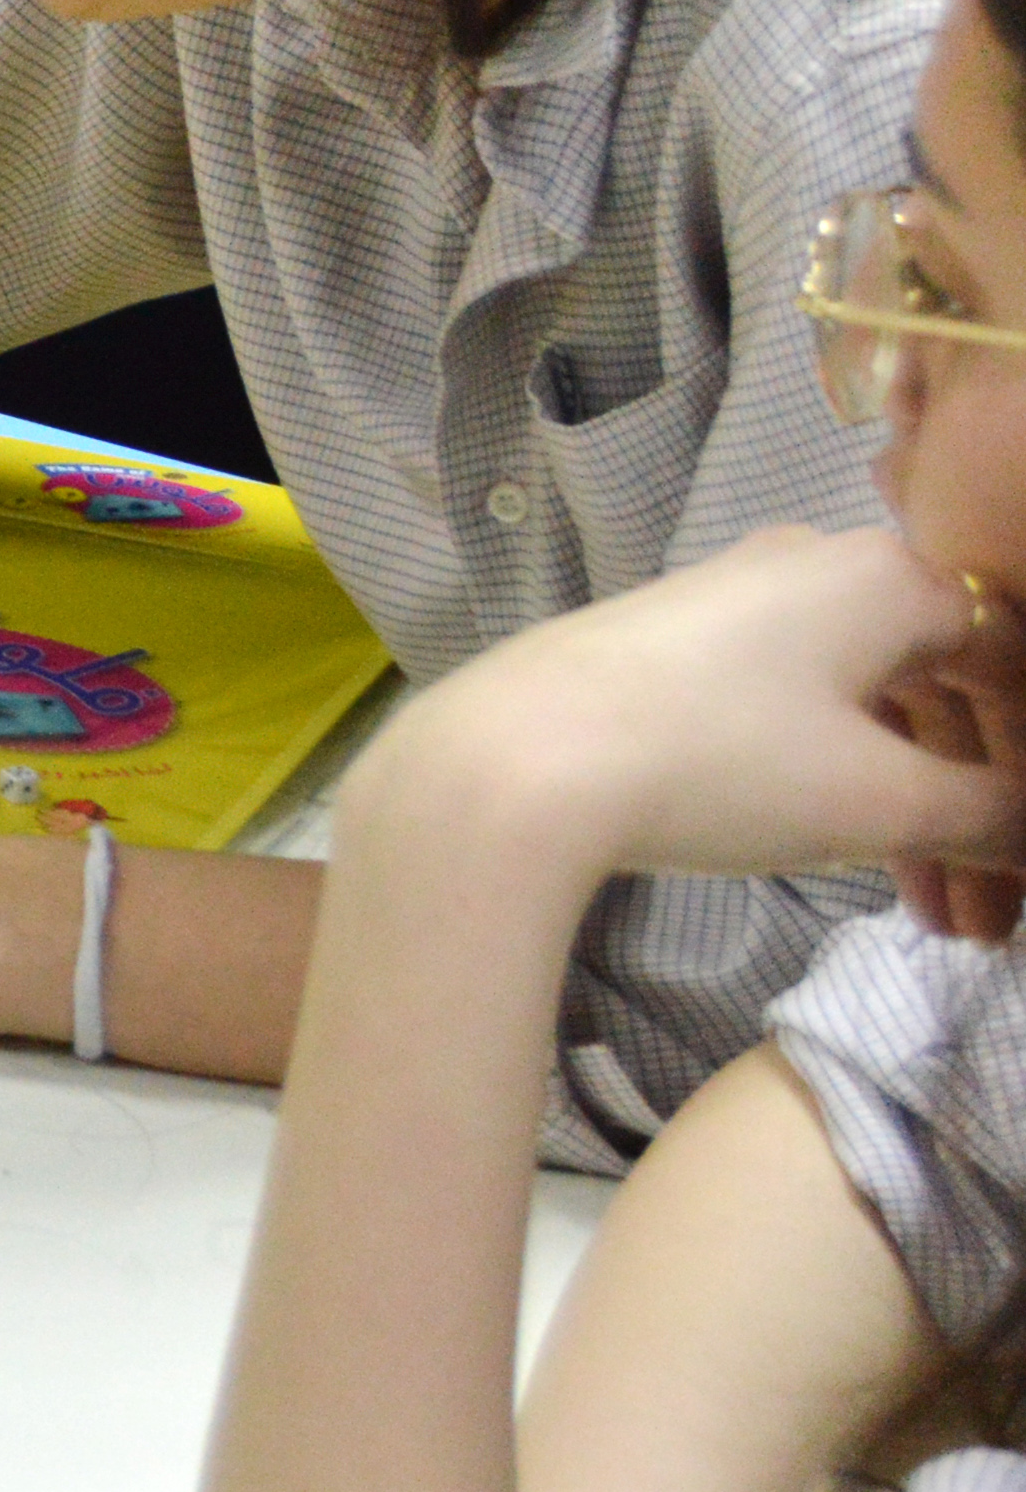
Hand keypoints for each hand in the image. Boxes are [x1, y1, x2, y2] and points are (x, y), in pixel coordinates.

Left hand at [366, 526, 1025, 911]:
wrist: (517, 762)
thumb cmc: (722, 762)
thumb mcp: (880, 802)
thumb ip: (989, 814)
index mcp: (887, 575)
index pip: (1009, 664)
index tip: (1024, 850)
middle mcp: (818, 567)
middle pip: (941, 692)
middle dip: (982, 808)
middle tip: (995, 913)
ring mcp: (740, 606)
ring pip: (867, 714)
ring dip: (916, 816)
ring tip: (945, 924)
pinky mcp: (676, 653)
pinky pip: (798, 716)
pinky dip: (842, 790)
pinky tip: (861, 868)